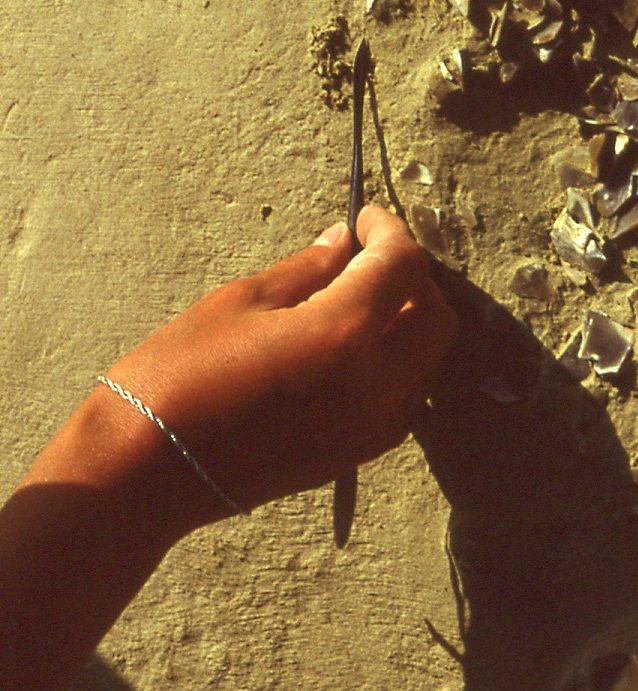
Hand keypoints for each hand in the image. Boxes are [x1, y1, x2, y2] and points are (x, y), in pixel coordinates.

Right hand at [98, 206, 457, 533]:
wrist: (147, 472)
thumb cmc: (181, 375)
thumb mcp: (240, 302)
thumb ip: (306, 270)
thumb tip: (342, 242)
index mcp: (345, 332)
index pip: (403, 265)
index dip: (389, 231)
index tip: (365, 219)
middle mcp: (376, 383)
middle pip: (436, 315)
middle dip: (411, 277)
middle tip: (368, 257)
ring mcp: (372, 426)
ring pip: (429, 360)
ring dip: (411, 322)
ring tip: (362, 299)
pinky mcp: (358, 454)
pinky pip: (406, 399)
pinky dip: (399, 365)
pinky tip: (354, 349)